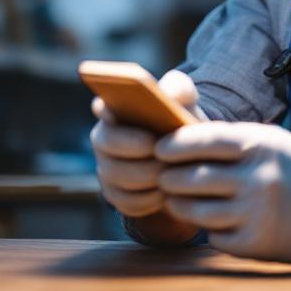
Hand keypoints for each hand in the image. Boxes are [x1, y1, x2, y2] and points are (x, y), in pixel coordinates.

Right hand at [90, 69, 203, 225]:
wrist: (189, 158)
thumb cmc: (181, 122)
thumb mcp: (186, 101)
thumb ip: (179, 89)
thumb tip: (171, 95)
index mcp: (116, 108)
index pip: (102, 106)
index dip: (108, 110)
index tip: (120, 115)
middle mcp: (103, 137)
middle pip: (106, 143)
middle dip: (133, 148)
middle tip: (159, 152)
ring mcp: (107, 168)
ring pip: (115, 175)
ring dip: (144, 175)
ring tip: (167, 172)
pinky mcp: (116, 195)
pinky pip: (126, 201)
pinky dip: (147, 199)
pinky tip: (164, 193)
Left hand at [154, 121, 290, 265]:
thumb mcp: (274, 142)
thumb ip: (233, 137)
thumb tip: (182, 130)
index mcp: (262, 145)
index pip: (204, 140)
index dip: (175, 144)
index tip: (159, 148)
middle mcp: (258, 179)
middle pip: (192, 179)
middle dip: (169, 178)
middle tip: (162, 177)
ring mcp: (257, 213)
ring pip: (196, 211)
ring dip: (179, 206)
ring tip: (176, 199)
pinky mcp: (256, 243)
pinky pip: (214, 236)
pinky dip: (208, 229)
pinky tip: (211, 220)